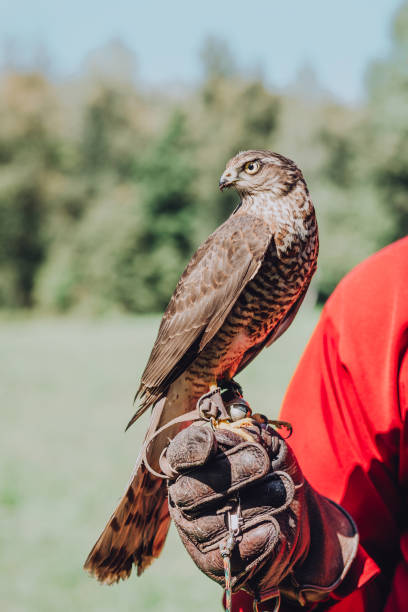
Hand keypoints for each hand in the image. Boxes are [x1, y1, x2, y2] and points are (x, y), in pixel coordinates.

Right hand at [164, 420, 357, 606]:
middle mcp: (184, 496)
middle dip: (228, 474)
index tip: (211, 442)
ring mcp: (195, 532)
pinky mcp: (212, 562)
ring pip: (208, 525)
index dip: (191, 449)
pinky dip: (252, 542)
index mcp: (191, 462)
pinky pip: (225, 557)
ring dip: (250, 507)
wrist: (296, 514)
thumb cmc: (274, 471)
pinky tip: (272, 528)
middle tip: (262, 462)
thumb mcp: (269, 445)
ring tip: (281, 492)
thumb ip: (253, 435)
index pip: (179, 454)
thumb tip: (240, 435)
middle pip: (189, 491)